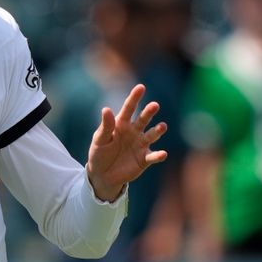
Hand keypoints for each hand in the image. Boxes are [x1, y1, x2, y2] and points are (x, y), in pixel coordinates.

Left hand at [86, 84, 167, 201]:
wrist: (103, 175)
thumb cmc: (99, 153)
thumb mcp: (99, 140)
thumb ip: (105, 126)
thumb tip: (106, 109)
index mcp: (121, 124)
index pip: (128, 108)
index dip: (134, 98)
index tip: (141, 87)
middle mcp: (134, 132)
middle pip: (143, 119)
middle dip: (149, 112)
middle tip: (154, 105)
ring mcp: (140, 145)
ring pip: (151, 135)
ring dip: (157, 131)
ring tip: (162, 126)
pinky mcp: (144, 159)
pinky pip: (153, 156)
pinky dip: (158, 155)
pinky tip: (162, 154)